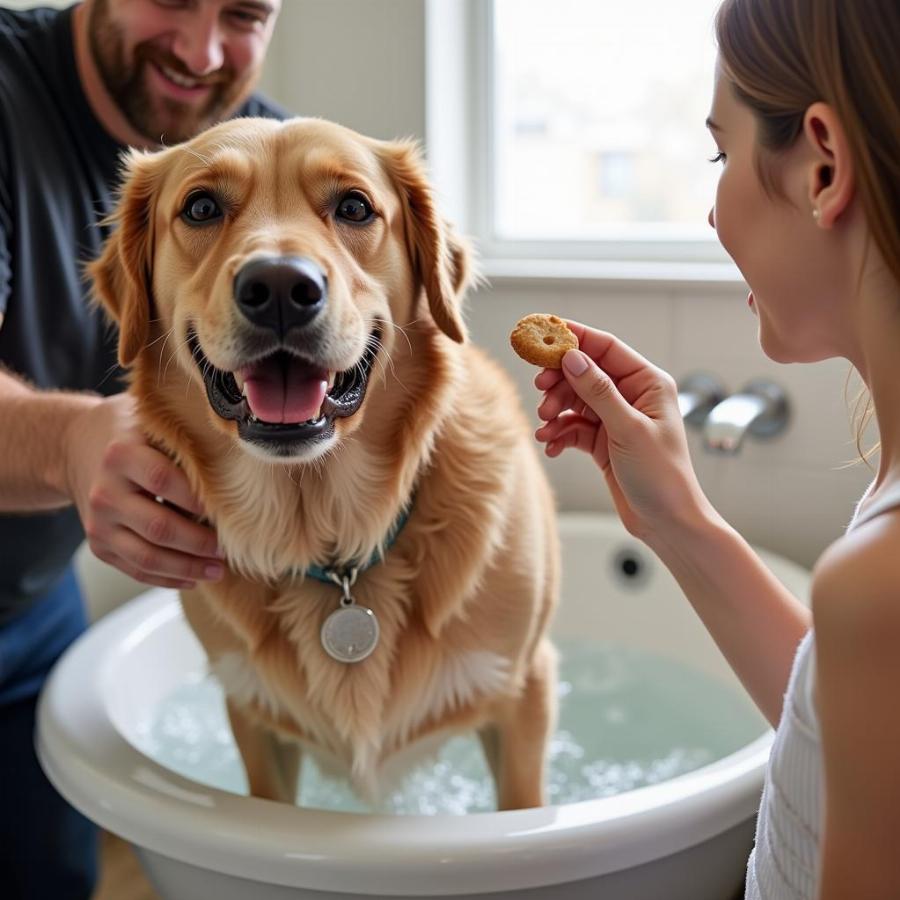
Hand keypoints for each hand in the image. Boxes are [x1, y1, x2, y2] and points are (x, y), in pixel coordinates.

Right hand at [64, 393, 223, 588]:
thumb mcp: (151, 421)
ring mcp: (99, 523)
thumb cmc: (132, 432)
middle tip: (231, 546)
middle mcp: (105, 492)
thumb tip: (239, 463)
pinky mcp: (99, 545)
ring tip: (218, 570)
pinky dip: (168, 579)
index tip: (231, 509)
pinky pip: (136, 569)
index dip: (198, 499)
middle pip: (158, 526)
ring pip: (147, 556)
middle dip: (199, 542)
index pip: (164, 481)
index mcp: (121, 455)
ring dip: (187, 568)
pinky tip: (194, 578)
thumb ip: (185, 437)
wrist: (76, 445)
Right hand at [533, 321, 707, 540]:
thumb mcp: (628, 429)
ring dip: (555, 411)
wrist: (667, 522)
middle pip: (584, 373)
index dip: (574, 338)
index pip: (606, 348)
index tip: (543, 333)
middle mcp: (632, 396)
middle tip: (540, 391)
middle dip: (559, 382)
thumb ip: (598, 392)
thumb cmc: (662, 476)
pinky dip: (559, 434)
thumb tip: (572, 357)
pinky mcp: (603, 441)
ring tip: (545, 427)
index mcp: (648, 383)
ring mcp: (616, 418)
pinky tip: (551, 447)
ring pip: (574, 401)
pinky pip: (573, 427)